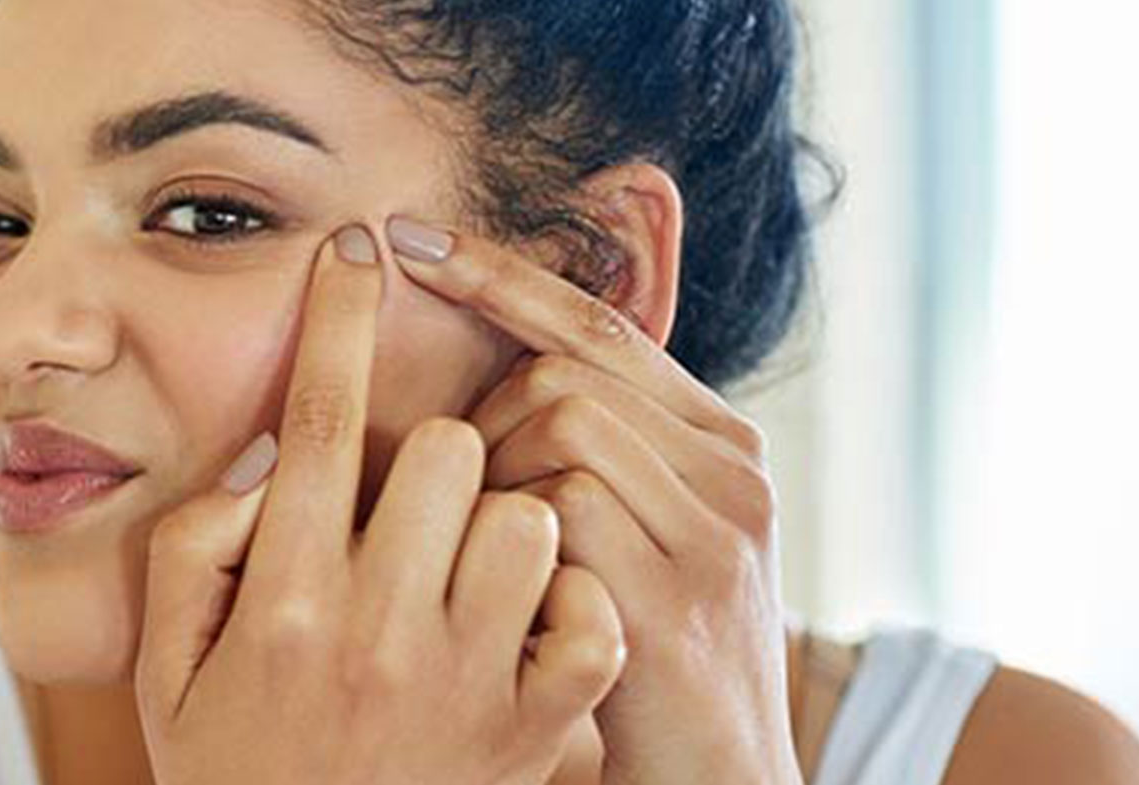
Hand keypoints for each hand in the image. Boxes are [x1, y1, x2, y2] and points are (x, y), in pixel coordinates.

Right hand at [134, 225, 625, 784]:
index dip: (338, 321)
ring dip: (505, 516)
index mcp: (284, 603)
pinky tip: (529, 619)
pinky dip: (570, 604)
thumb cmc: (235, 774)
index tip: (356, 252)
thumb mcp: (168, 674)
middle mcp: (381, 632)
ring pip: (529, 517)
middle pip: (446, 450)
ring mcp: (468, 683)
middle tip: (415, 490)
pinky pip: (585, 616)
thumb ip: (193, 555)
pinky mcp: (536, 731)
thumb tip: (264, 466)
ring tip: (469, 559)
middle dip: (434, 447)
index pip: (317, 425)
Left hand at [385, 215, 803, 783]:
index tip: (407, 241)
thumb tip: (503, 377)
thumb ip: (605, 459)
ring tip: (488, 555)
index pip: (598, 324)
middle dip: (482, 417)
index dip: (500, 276)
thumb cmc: (649, 666)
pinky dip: (506, 535)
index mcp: (721, 444)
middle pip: (565, 370)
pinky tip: (506, 591)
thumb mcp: (647, 544)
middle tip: (452, 494)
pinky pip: (557, 506)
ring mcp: (712, 530)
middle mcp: (731, 471)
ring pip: (559, 422)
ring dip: (491, 479)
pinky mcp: (672, 594)